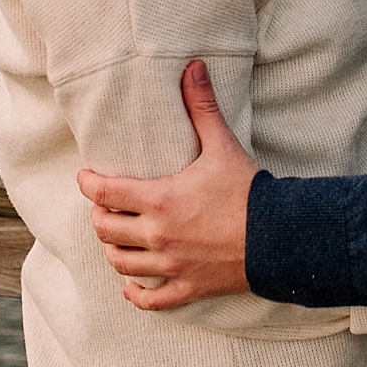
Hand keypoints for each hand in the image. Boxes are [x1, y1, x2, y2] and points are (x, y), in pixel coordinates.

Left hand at [76, 59, 260, 309]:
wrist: (281, 237)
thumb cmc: (248, 190)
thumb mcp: (222, 144)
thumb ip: (202, 106)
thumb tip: (193, 66)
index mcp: (160, 200)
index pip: (105, 193)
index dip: (88, 184)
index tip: (86, 177)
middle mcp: (158, 236)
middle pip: (106, 229)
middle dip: (100, 215)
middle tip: (105, 205)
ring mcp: (171, 265)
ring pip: (121, 263)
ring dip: (113, 249)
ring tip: (117, 237)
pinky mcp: (188, 287)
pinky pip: (152, 299)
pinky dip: (137, 294)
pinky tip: (132, 287)